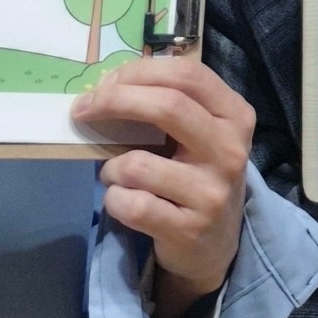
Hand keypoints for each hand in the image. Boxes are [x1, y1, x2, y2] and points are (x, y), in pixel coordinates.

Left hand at [73, 54, 256, 317]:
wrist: (214, 245)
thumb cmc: (195, 175)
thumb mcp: (199, 135)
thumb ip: (167, 106)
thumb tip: (104, 86)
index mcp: (234, 115)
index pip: (187, 75)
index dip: (139, 72)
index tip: (104, 83)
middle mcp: (230, 150)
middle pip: (168, 106)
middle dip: (114, 101)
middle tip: (83, 109)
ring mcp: (212, 192)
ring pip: (138, 164)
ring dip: (111, 168)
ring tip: (117, 176)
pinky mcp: (190, 229)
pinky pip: (132, 204)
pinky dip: (114, 200)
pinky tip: (122, 201)